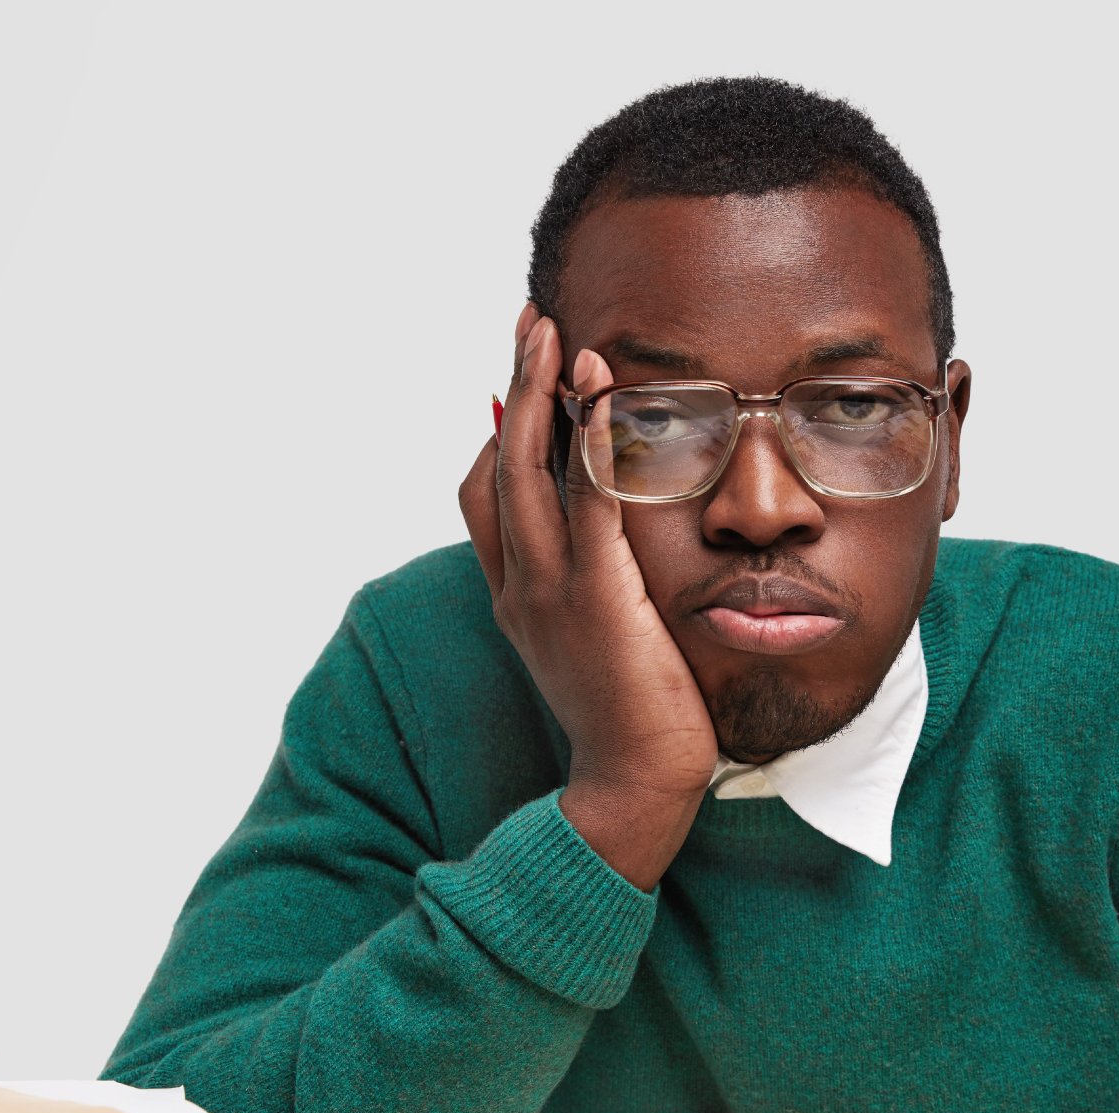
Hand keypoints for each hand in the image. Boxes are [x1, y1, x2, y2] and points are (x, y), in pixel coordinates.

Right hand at [459, 304, 719, 888]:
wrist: (634, 785)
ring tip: (557, 334)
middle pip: (496, 463)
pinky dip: (592, 442)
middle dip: (514, 384)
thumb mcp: (597, 642)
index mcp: (515, 595)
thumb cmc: (634, 718)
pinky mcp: (596, 598)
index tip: (525, 380)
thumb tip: (607, 541)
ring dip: (540, 392)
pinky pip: (589, 503)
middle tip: (530, 321)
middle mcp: (519, 585)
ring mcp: (549, 591)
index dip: (500, 431)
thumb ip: (591, 587)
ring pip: (525, 471)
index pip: (484, 494)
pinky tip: (606, 393)